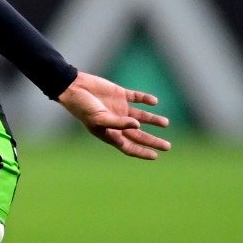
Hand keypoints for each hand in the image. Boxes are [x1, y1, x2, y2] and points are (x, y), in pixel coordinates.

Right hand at [55, 71, 171, 159]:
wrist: (74, 87)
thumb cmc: (83, 107)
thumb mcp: (100, 119)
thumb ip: (119, 123)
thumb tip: (138, 125)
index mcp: (110, 132)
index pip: (129, 146)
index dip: (142, 152)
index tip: (155, 156)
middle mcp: (117, 122)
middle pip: (138, 135)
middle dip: (153, 141)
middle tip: (167, 147)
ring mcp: (119, 108)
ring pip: (141, 117)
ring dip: (153, 120)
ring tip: (165, 123)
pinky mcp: (120, 95)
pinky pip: (136, 97)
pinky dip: (146, 99)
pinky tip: (154, 102)